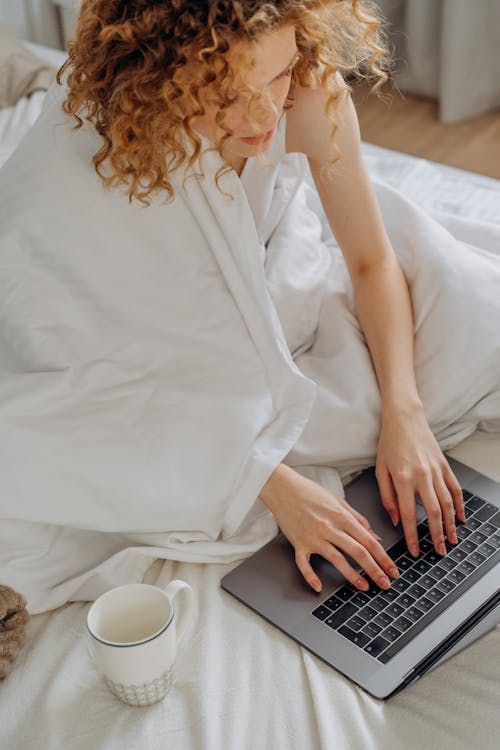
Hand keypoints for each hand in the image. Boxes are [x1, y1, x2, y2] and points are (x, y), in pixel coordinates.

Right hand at [259, 464, 399, 592]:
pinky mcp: (298, 543)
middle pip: (358, 551)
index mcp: (341, 516)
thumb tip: (375, 537)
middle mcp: (329, 527)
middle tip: (385, 583)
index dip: (383, 557)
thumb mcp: (338, 501)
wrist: (283, 487)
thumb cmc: (310, 492)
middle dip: (375, 570)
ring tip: (365, 587)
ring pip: (336, 559)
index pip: (368, 540)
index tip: (392, 569)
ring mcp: (313, 536)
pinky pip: (304, 563)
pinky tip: (318, 587)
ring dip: (352, 575)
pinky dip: (310, 576)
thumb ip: (358, 519)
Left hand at [376, 401, 465, 557]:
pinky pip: (455, 489)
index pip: (408, 515)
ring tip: (452, 540)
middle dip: (437, 536)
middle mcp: (422, 476)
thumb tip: (395, 520)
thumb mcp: (380, 470)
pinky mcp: (444, 465)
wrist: (404, 419)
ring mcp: (436, 471)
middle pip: (433, 513)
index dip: (412, 536)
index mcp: (402, 479)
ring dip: (451, 525)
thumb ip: (386, 497)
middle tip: (439, 552)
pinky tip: (461, 518)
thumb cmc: (389, 443)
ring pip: (448, 503)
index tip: (414, 550)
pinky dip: (460, 505)